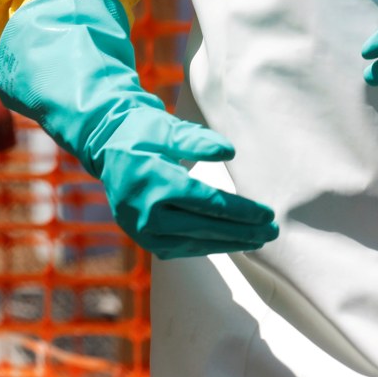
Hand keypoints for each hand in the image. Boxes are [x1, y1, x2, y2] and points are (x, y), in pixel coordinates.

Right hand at [94, 106, 278, 258]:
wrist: (105, 145)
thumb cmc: (141, 131)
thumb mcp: (167, 128)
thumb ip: (198, 141)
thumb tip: (229, 151)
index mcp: (155, 184)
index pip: (208, 203)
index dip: (241, 211)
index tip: (267, 214)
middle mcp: (146, 213)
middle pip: (205, 227)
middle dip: (242, 231)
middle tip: (272, 231)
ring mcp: (141, 230)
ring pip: (193, 243)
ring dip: (228, 243)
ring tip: (257, 240)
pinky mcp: (142, 237)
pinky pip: (179, 248)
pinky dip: (206, 246)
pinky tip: (228, 242)